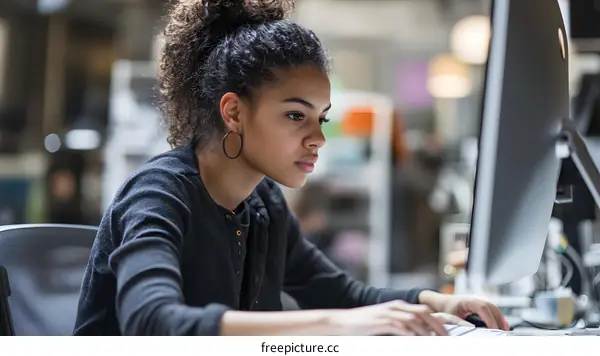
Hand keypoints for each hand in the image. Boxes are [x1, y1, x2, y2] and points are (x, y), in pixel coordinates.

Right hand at [330, 300, 448, 335]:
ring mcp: (388, 313)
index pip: (424, 310)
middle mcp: (395, 306)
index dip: (438, 321)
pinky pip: (401, 327)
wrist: (341, 321)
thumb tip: (415, 334)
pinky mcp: (381, 321)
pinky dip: (412, 335)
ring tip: (436, 342)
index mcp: (398, 306)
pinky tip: (417, 342)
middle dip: (437, 325)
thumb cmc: (362, 325)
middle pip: (424, 312)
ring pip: (415, 319)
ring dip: (427, 331)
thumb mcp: (384, 323)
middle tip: (446, 339)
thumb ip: (399, 326)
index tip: (447, 333)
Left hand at [420, 291, 508, 330]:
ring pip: (493, 307)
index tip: (494, 329)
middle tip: (504, 332)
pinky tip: (501, 326)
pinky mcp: (480, 304)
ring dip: (500, 318)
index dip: (489, 318)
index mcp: (467, 300)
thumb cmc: (444, 309)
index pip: (482, 307)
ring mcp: (478, 300)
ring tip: (505, 330)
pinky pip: (491, 309)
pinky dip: (497, 317)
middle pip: (491, 306)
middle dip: (499, 319)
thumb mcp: (450, 318)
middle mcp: (474, 298)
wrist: (441, 302)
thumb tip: (468, 332)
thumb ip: (459, 324)